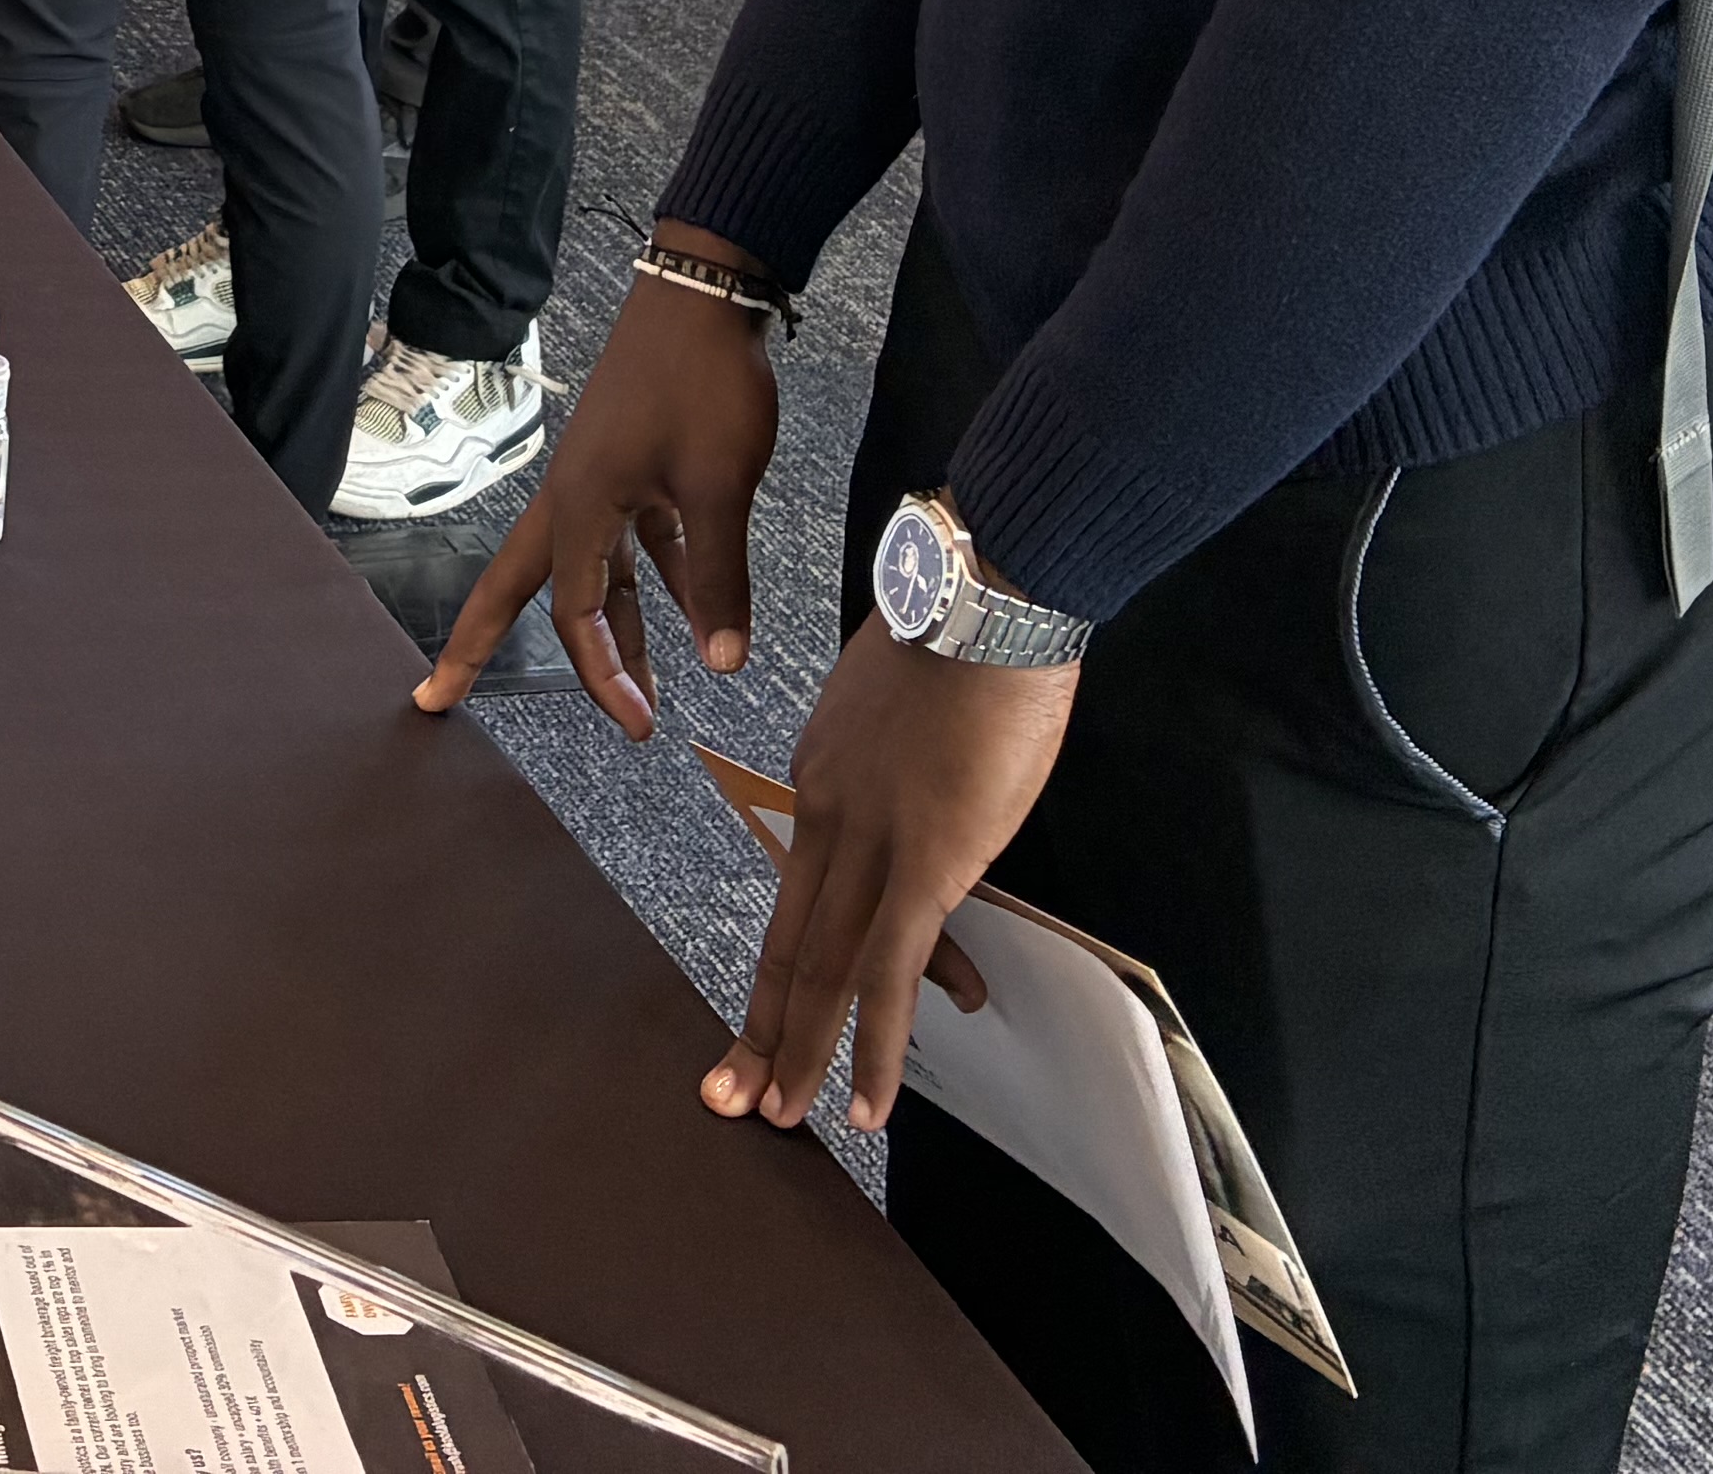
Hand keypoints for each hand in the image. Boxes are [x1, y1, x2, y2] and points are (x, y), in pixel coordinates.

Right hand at [415, 254, 780, 734]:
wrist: (706, 290)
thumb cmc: (702, 380)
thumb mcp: (719, 486)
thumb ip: (719, 577)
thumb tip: (725, 662)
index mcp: (580, 503)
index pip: (575, 612)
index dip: (604, 675)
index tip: (638, 728)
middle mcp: (575, 495)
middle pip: (521, 587)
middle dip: (481, 643)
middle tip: (438, 695)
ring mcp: (601, 477)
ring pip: (592, 570)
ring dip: (616, 628)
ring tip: (646, 690)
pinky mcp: (633, 462)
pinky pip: (636, 538)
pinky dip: (662, 575)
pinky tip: (698, 611)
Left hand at [715, 630, 1073, 1128]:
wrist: (980, 595)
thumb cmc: (962, 627)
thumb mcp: (909, 695)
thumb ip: (905, 751)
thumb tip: (933, 786)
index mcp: (823, 771)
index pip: (809, 882)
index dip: (795, 949)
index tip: (777, 996)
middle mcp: (827, 813)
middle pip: (789, 938)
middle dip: (760, 1026)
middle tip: (731, 1094)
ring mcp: (869, 844)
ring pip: (823, 969)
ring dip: (802, 1052)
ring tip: (783, 1117)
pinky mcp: (923, 866)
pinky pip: (887, 976)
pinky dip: (873, 1048)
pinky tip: (867, 1104)